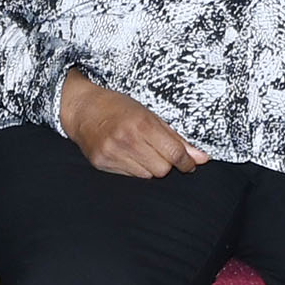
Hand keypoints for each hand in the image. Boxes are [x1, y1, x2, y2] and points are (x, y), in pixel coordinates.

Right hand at [59, 69, 207, 179]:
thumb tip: (202, 158)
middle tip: (158, 151)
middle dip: (166, 163)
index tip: (189, 164)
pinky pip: (130, 177)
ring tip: (139, 150)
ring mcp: (112, 153)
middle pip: (162, 169)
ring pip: (147, 175)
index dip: (186, 162)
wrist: (83, 109)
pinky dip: (134, 168)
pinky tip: (126, 154)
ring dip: (149, 166)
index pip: (174, 153)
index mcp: (141, 124)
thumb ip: (176, 138)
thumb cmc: (118, 108)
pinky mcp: (102, 163)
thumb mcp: (150, 115)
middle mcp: (126, 140)